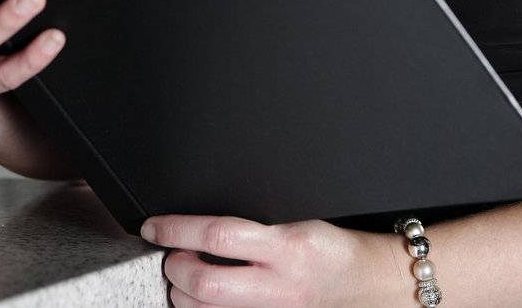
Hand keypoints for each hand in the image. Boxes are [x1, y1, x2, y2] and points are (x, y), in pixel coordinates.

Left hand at [140, 214, 400, 307]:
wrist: (366, 286)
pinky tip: (204, 300)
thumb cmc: (332, 250)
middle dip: (175, 268)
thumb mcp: (296, 221)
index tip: (154, 227)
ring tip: (186, 278)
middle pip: (205, 283)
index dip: (177, 230)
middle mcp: (279, 285)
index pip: (218, 235)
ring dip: (183, 295)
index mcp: (286, 246)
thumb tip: (201, 222)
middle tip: (172, 256)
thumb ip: (253, 223)